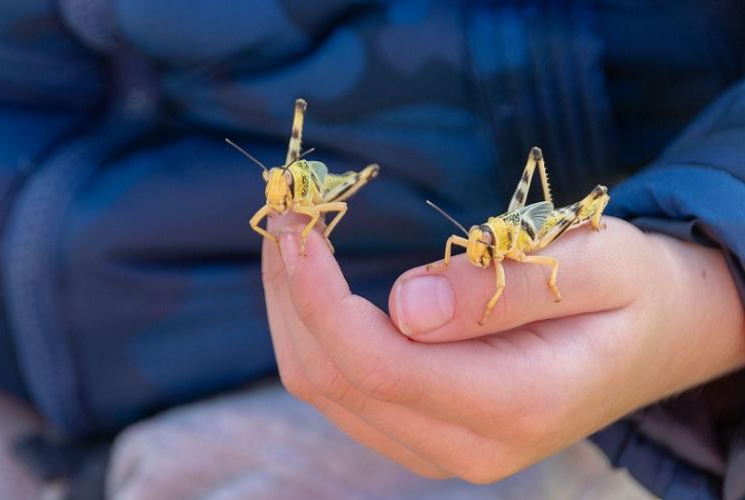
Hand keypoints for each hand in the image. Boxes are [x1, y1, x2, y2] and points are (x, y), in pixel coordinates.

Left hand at [262, 214, 744, 481]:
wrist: (656, 340)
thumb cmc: (635, 289)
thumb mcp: (599, 262)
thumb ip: (505, 287)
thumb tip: (404, 306)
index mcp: (516, 403)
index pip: (377, 364)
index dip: (318, 295)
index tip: (295, 222)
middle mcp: (468, 446)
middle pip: (334, 380)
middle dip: (292, 293)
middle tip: (286, 211)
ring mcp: (440, 447)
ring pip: (325, 389)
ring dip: (293, 310)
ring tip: (291, 235)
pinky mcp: (424, 431)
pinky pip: (341, 390)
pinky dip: (313, 330)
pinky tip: (314, 280)